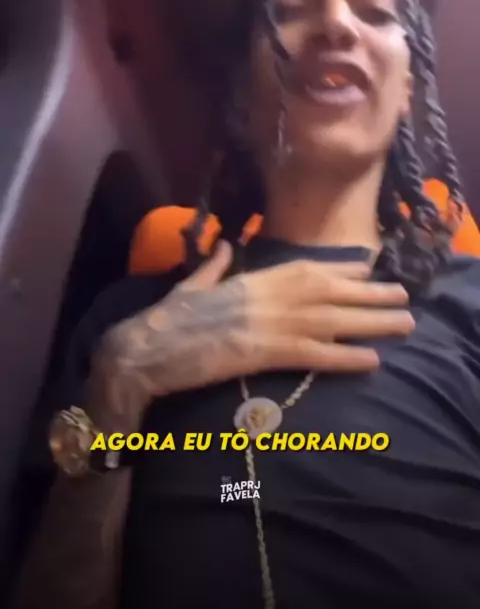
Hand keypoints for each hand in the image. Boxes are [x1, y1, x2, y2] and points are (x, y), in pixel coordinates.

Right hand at [99, 241, 413, 409]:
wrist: (145, 349)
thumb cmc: (166, 319)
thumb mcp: (193, 284)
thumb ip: (215, 265)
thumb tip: (225, 246)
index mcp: (253, 279)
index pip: (307, 269)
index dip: (341, 269)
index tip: (369, 268)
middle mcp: (268, 296)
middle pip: (330, 293)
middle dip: (370, 294)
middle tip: (404, 297)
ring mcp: (268, 324)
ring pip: (332, 321)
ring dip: (371, 323)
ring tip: (404, 325)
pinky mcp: (263, 354)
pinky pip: (313, 355)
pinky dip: (344, 358)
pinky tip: (371, 361)